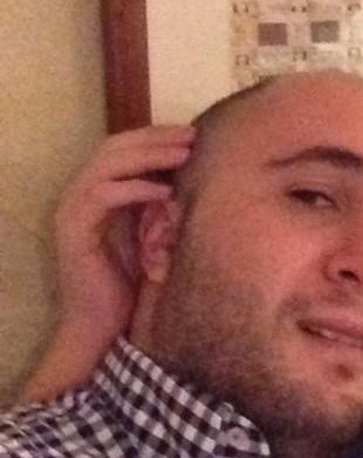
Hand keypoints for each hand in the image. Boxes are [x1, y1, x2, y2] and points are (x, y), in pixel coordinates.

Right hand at [52, 125, 194, 347]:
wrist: (103, 324)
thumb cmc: (134, 281)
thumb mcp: (153, 233)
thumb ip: (162, 203)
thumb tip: (196, 175)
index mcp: (98, 190)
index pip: (123, 146)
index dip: (156, 136)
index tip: (192, 133)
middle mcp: (80, 193)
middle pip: (114, 146)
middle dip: (156, 138)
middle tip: (192, 136)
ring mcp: (72, 208)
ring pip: (107, 163)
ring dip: (149, 155)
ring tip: (184, 155)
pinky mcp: (73, 229)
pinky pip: (103, 194)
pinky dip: (136, 188)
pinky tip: (166, 191)